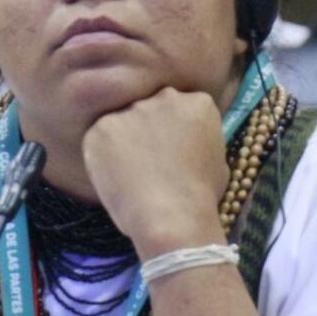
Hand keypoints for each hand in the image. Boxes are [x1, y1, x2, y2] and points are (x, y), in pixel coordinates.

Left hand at [82, 90, 228, 258]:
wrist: (170, 217)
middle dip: (146, 129)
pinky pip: (98, 138)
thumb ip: (198, 142)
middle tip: (146, 162)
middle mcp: (165, 98)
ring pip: (122, 122)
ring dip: (123, 142)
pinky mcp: (102, 127)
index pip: (180, 107)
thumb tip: (187, 145)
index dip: (172, 131)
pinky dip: (101, 157)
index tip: (168, 150)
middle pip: (149, 108)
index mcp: (197, 104)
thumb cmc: (200, 198)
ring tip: (130, 174)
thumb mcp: (217, 163)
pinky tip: (115, 178)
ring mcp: (131, 110)